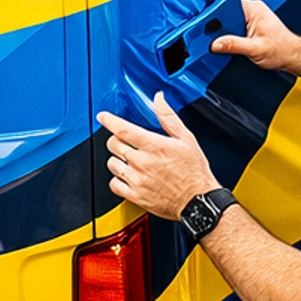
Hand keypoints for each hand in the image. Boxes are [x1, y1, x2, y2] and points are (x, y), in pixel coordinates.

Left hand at [98, 93, 219, 221]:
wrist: (198, 201)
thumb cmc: (194, 172)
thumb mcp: (186, 139)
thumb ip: (168, 117)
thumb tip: (158, 99)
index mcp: (154, 146)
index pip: (123, 129)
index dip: (109, 121)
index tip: (103, 117)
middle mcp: (142, 163)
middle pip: (114, 145)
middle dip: (116, 139)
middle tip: (124, 141)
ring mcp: (137, 180)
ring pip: (112, 164)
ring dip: (117, 159)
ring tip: (128, 160)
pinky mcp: (135, 196)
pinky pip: (114, 184)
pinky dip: (117, 179)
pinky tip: (127, 176)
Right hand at [210, 0, 300, 74]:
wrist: (292, 56)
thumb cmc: (282, 49)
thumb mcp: (255, 49)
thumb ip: (234, 45)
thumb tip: (215, 44)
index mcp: (254, 9)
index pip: (228, 3)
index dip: (214, 11)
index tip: (203, 21)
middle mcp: (251, 10)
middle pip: (225, 12)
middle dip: (215, 24)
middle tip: (206, 35)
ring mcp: (249, 18)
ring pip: (227, 21)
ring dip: (221, 31)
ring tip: (215, 41)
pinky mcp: (247, 27)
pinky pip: (231, 27)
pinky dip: (226, 35)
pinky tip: (224, 44)